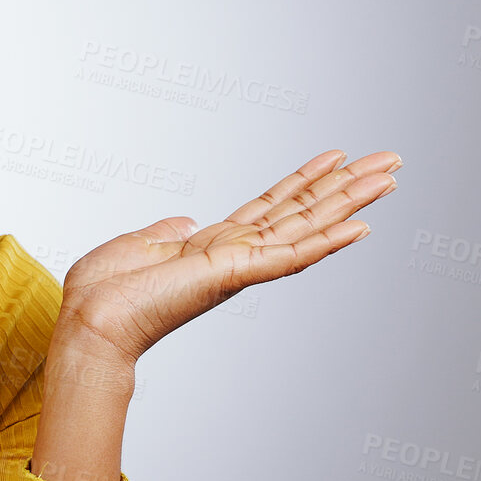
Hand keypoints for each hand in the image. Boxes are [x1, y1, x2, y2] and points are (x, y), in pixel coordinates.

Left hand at [57, 148, 401, 365]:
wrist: (90, 322)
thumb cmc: (103, 294)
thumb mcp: (136, 244)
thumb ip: (165, 231)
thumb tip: (185, 220)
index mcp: (213, 246)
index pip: (270, 207)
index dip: (305, 180)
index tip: (337, 158)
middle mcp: (235, 255)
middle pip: (303, 211)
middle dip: (347, 185)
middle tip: (390, 160)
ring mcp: (240, 266)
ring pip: (307, 227)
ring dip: (351, 202)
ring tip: (389, 176)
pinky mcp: (234, 276)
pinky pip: (288, 257)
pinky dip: (325, 242)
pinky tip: (359, 227)